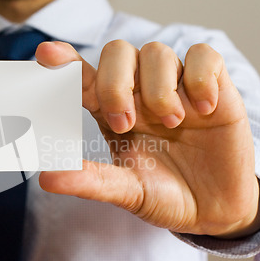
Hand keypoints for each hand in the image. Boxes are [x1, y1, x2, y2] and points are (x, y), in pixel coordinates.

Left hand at [36, 40, 259, 237]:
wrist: (213, 209)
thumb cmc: (164, 195)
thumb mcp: (127, 191)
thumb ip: (90, 181)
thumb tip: (46, 178)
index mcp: (112, 111)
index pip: (84, 76)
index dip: (65, 60)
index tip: (45, 55)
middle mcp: (140, 92)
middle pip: (117, 52)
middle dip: (115, 84)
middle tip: (125, 123)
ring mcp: (176, 86)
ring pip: (156, 51)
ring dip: (159, 88)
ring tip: (173, 123)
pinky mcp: (214, 86)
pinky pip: (203, 56)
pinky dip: (200, 78)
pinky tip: (204, 109)